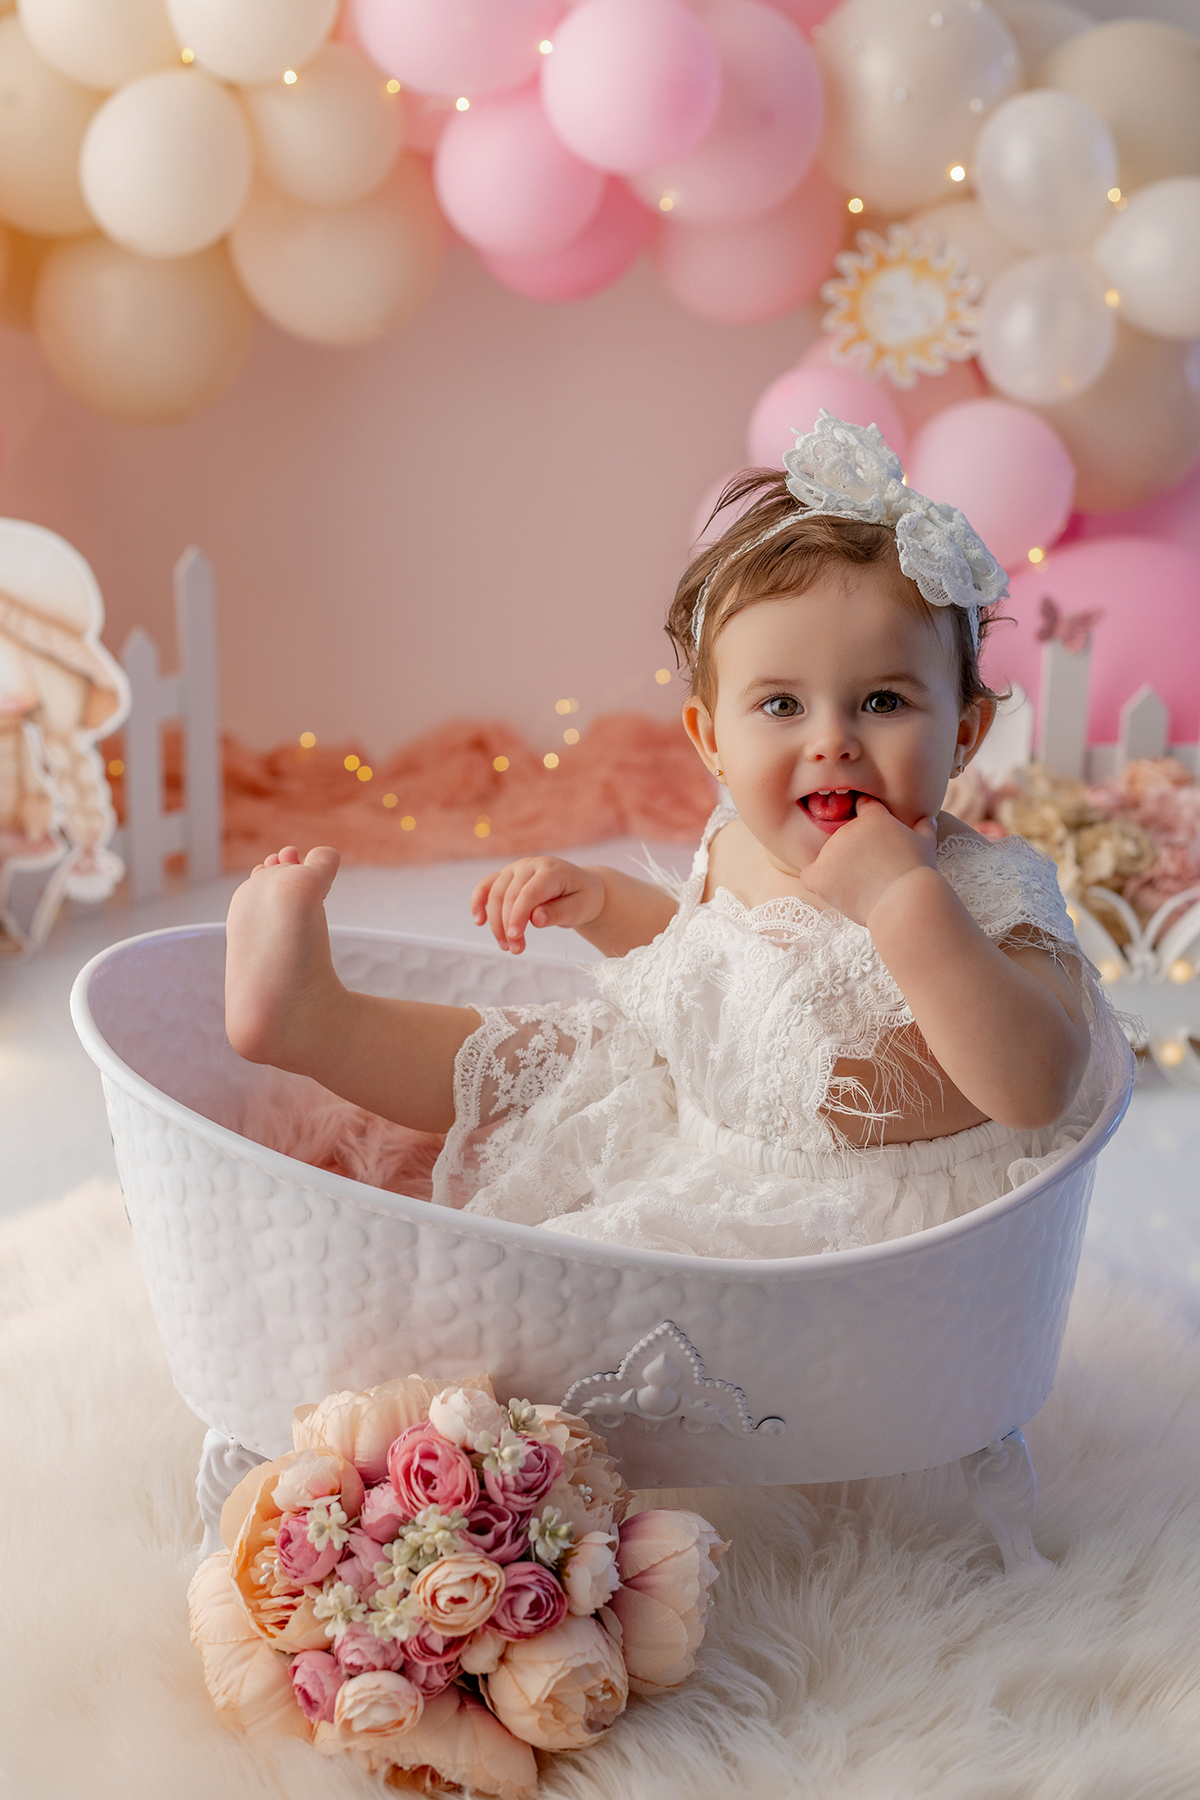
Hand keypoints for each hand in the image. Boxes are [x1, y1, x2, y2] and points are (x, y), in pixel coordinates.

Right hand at [470, 856, 605, 952]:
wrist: (581, 888)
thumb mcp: (579, 909)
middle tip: (515, 950)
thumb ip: (558, 913)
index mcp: (551, 870)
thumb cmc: (582, 899)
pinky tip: (479, 921)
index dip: (519, 915)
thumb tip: (535, 919)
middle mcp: (530, 865)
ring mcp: (516, 868)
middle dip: (508, 925)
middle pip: (509, 895)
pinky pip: (486, 886)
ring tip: (506, 946)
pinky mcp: (506, 876)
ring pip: (495, 893)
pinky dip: (478, 902)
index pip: (529, 893)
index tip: (515, 938)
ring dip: (495, 922)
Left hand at [803, 798, 938, 926]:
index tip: (875, 843)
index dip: (868, 824)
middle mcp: (848, 829)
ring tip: (862, 888)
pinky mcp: (820, 873)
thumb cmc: (918, 873)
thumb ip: (924, 828)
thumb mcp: (927, 844)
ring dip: (840, 870)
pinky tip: (835, 891)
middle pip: (844, 838)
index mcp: (873, 818)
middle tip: (873, 874)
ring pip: (829, 858)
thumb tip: (928, 818)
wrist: (905, 900)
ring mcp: (832, 851)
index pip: (863, 808)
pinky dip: (819, 882)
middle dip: (855, 852)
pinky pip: (810, 875)